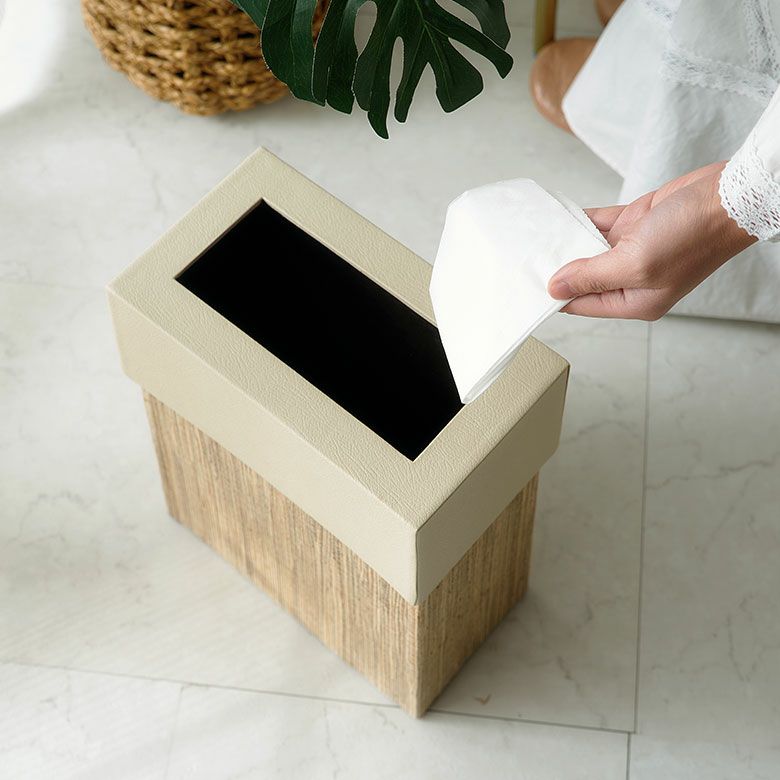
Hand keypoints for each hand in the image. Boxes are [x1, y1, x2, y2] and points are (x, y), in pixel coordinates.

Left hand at [547, 162, 757, 318]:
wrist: (727, 196)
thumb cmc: (693, 236)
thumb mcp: (634, 264)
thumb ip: (591, 276)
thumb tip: (556, 288)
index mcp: (635, 301)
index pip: (583, 305)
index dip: (556, 297)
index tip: (528, 287)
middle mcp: (632, 279)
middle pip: (583, 278)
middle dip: (559, 269)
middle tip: (526, 260)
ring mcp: (633, 251)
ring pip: (588, 249)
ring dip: (567, 242)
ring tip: (536, 238)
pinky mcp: (635, 225)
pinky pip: (598, 225)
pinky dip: (580, 221)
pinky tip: (559, 218)